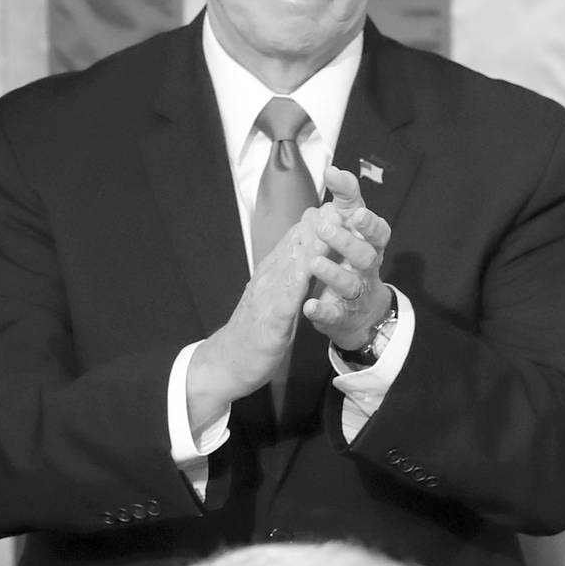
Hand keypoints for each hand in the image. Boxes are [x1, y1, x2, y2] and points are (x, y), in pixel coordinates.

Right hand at [188, 214, 320, 411]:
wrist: (227, 363)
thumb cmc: (254, 332)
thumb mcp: (275, 300)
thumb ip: (288, 278)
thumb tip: (303, 255)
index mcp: (272, 275)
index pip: (294, 243)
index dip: (315, 223)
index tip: (334, 204)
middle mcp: (268, 279)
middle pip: (294, 246)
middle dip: (317, 225)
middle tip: (338, 203)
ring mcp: (267, 297)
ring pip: (290, 264)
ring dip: (310, 244)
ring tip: (330, 225)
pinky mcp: (270, 320)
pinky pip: (285, 297)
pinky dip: (298, 281)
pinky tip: (311, 268)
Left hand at [300, 166, 394, 348]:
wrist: (358, 313)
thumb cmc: (351, 262)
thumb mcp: (351, 230)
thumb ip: (345, 202)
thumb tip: (334, 170)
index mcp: (370, 246)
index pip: (376, 231)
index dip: (368, 222)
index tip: (355, 211)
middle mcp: (367, 269)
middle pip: (366, 255)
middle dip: (348, 242)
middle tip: (327, 229)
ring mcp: (356, 294)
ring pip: (350, 284)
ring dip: (333, 273)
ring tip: (315, 263)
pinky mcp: (342, 316)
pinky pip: (334, 314)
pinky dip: (322, 311)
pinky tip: (309, 305)